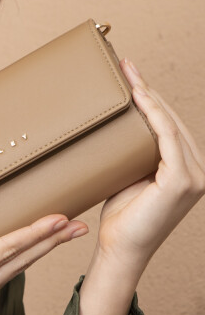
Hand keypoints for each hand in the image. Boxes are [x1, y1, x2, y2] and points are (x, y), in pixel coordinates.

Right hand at [0, 208, 87, 314]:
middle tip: (77, 226)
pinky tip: (22, 257)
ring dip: (37, 253)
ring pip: (12, 274)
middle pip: (19, 263)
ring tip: (59, 238)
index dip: (34, 232)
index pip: (5, 250)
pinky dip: (17, 265)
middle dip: (50, 243)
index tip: (60, 218)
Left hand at [97, 58, 204, 272]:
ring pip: (170, 124)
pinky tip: (137, 95)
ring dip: (148, 94)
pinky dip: (153, 113)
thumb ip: (135, 152)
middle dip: (148, 90)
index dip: (152, 98)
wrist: (119, 249)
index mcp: (188, 169)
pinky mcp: (182, 180)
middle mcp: (198, 171)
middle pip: (172, 120)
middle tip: (125, 65)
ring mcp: (195, 176)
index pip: (171, 126)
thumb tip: (118, 121)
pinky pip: (166, 137)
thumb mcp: (130, 175)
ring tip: (126, 72)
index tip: (130, 74)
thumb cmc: (121, 215)